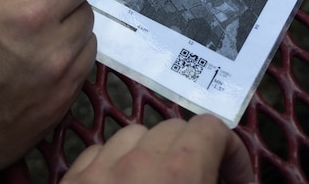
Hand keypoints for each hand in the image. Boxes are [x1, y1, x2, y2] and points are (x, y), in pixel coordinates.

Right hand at [0, 0, 96, 172]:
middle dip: (63, 8)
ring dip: (67, 38)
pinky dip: (64, 67)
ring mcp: (62, 82)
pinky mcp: (62, 107)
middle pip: (86, 11)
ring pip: (87, 43)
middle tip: (31, 20)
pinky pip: (79, 74)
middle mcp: (56, 48)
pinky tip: (33, 72)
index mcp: (33, 14)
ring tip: (31, 48)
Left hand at [62, 115, 253, 183]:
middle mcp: (137, 162)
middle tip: (204, 181)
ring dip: (154, 154)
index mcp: (179, 172)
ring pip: (133, 136)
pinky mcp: (70, 182)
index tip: (238, 181)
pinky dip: (115, 164)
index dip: (234, 155)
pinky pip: (98, 154)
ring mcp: (98, 171)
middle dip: (195, 153)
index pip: (212, 130)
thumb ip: (219, 175)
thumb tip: (231, 174)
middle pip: (174, 130)